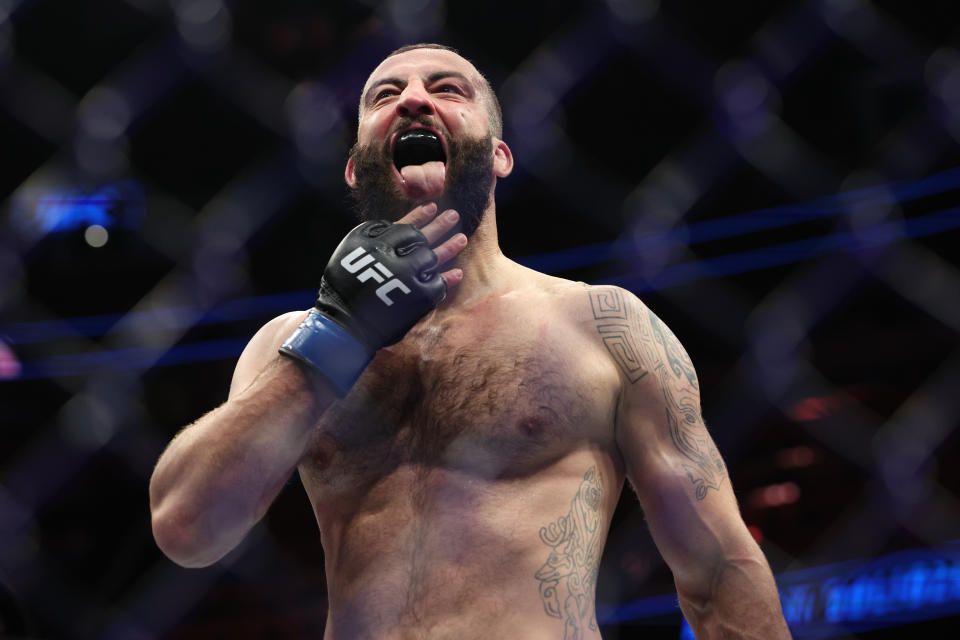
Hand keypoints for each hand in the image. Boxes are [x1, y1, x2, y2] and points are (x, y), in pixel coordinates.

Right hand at [279, 203, 465, 394]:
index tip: (432, 207)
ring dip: (450, 247)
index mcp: (375, 244)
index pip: (405, 226)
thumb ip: (370, 236)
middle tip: (454, 215)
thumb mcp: (349, 251)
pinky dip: (448, 278)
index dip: (420, 216)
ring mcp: (408, 277)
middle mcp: (394, 257)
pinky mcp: (419, 298)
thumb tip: (390, 224)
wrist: (345, 323)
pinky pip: (438, 284)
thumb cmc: (343, 287)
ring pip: (435, 258)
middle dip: (440, 226)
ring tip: (462, 238)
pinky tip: (458, 272)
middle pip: (424, 238)